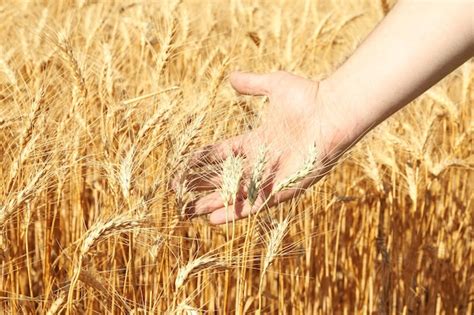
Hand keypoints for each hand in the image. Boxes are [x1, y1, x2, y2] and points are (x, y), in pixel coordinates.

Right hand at [185, 71, 354, 223]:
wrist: (333, 111)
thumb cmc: (308, 97)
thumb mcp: (274, 85)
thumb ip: (252, 84)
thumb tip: (231, 77)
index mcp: (257, 141)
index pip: (222, 154)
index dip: (202, 160)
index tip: (182, 166)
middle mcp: (262, 162)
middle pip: (225, 178)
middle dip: (202, 188)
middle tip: (180, 196)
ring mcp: (271, 177)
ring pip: (235, 195)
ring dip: (213, 204)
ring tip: (190, 212)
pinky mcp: (282, 188)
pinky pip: (254, 203)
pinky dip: (234, 211)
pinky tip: (214, 218)